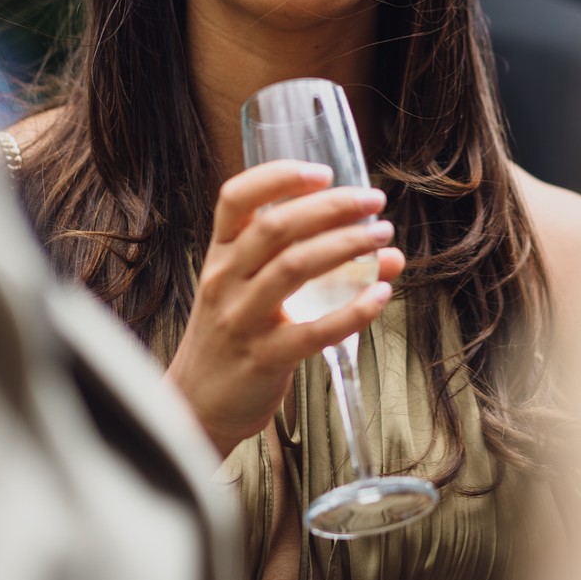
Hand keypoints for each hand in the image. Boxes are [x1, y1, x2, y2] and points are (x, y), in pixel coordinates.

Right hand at [166, 161, 405, 458]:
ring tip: (382, 237)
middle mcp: (225, 280)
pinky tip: (381, 295)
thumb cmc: (230, 339)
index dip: (279, 177)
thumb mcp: (251, 293)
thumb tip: (385, 250)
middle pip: (275, 227)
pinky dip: (352, 311)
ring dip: (346, 246)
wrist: (195, 406)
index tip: (323, 172)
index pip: (235, 198)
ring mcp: (241, 320)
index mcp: (219, 256)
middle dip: (331, 207)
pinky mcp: (263, 359)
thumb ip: (309, 265)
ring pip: (295, 268)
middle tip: (373, 202)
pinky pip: (313, 330)